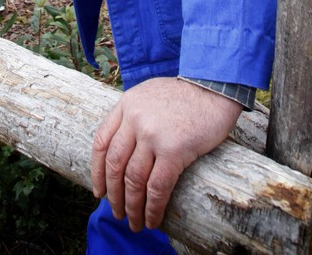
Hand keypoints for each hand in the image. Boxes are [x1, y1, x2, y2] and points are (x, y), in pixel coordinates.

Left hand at [91, 77, 241, 232]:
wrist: (214, 88)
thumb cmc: (184, 94)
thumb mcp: (148, 94)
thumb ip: (132, 115)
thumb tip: (123, 147)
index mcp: (126, 105)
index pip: (101, 142)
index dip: (97, 171)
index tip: (99, 191)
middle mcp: (135, 119)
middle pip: (115, 164)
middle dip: (113, 194)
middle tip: (116, 212)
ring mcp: (153, 135)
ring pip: (133, 180)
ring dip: (131, 206)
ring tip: (134, 222)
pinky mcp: (174, 150)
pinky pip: (157, 187)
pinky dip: (152, 207)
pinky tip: (153, 219)